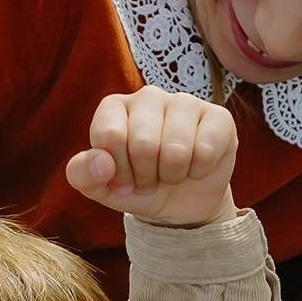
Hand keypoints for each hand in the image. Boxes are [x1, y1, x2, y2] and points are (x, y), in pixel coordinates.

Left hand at [66, 90, 238, 226]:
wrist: (180, 204)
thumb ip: (83, 176)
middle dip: (146, 176)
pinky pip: (205, 150)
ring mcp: (185, 102)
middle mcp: (148, 97)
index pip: (110, 135)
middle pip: (143, 143)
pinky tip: (196, 167)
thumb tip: (100, 161)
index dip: (117, 170)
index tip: (123, 178)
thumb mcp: (103, 189)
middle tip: (149, 179)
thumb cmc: (137, 187)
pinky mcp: (218, 117)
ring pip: (176, 149)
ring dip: (172, 175)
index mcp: (115, 107)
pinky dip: (198, 171)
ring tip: (171, 174)